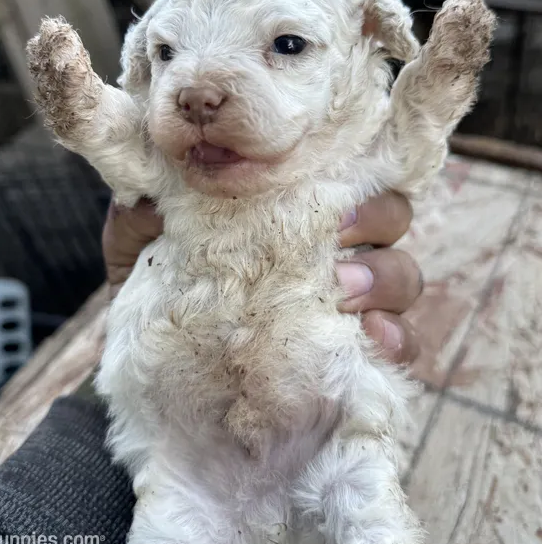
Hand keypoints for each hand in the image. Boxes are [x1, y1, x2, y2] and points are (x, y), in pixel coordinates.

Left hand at [102, 192, 421, 364]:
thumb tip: (162, 180)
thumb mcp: (137, 245)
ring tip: (342, 292)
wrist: (150, 368)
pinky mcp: (357, 355)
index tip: (326, 195)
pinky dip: (398, 338)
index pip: (346, 176)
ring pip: (404, 275)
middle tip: (335, 238)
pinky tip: (372, 339)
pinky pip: (406, 342)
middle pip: (391, 216)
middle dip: (375, 220)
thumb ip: (144, 210)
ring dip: (384, 280)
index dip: (351, 176)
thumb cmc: (153, 290)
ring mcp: (353, 303)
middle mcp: (334, 249)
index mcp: (293, 212)